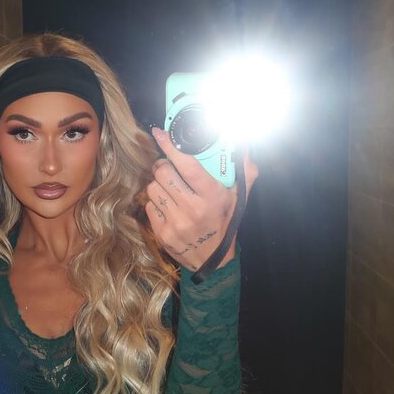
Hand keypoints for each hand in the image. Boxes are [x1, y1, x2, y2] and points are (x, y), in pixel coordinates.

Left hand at [146, 129, 258, 271]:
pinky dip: (156, 203)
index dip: (172, 146)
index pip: (188, 165)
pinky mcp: (162, 233)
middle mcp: (193, 209)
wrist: (212, 259)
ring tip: (171, 189)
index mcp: (212, 196)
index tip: (161, 134)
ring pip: (152, 187)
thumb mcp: (239, 198)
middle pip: (163, 172)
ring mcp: (175, 222)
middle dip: (164, 165)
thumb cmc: (224, 221)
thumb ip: (244, 171)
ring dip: (159, 185)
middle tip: (169, 167)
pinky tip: (168, 207)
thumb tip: (244, 147)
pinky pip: (149, 205)